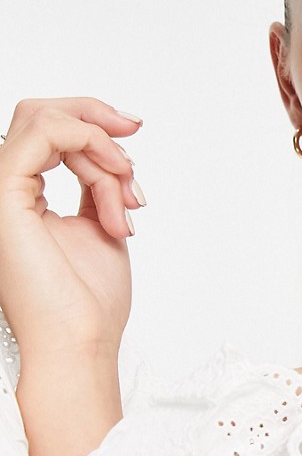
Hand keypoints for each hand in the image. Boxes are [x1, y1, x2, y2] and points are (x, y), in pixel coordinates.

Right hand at [0, 97, 145, 355]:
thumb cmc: (89, 302)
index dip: (93, 122)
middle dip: (96, 116)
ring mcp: (0, 191)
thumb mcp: (100, 228)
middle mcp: (5, 191)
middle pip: (40, 114)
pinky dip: (90, 143)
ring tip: (127, 194)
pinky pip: (44, 133)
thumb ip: (96, 187)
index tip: (135, 132)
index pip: (47, 133)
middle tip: (135, 131)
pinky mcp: (4, 195)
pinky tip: (116, 179)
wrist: (80, 341)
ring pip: (46, 121)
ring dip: (102, 148)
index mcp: (22, 198)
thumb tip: (112, 155)